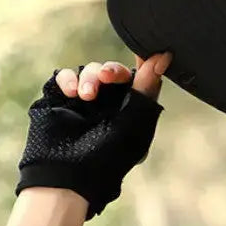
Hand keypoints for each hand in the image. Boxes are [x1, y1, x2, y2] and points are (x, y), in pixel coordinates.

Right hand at [15, 51, 172, 219]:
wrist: (68, 175)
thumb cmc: (108, 156)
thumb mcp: (135, 122)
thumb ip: (147, 88)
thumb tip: (164, 56)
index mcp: (133, 111)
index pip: (140, 79)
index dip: (143, 63)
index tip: (144, 50)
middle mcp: (111, 104)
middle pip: (114, 72)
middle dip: (111, 71)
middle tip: (106, 77)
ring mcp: (85, 102)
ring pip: (90, 71)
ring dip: (90, 77)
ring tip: (86, 96)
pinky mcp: (61, 100)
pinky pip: (65, 77)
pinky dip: (69, 79)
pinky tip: (71, 92)